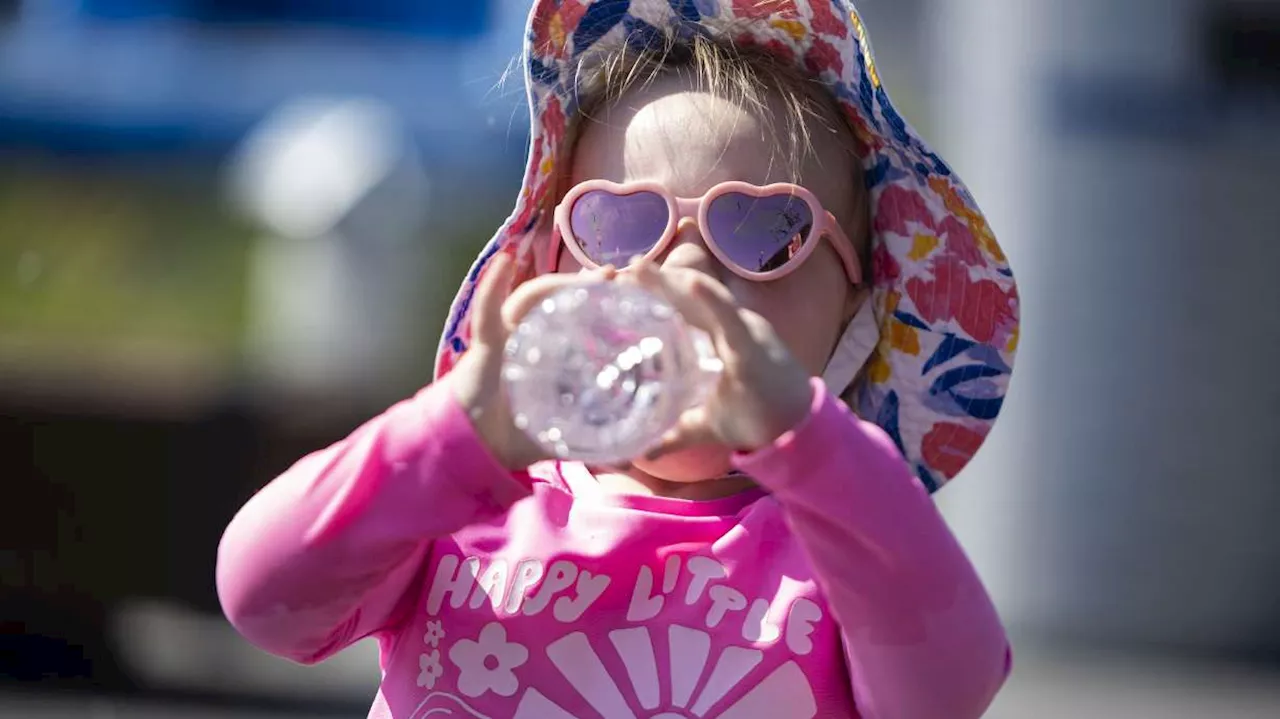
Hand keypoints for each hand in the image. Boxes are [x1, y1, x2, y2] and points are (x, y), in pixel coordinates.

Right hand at [449, 253, 616, 469]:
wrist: (474, 449)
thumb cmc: (512, 437)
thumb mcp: (560, 437)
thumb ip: (593, 445)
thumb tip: (632, 459)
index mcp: (547, 355)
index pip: (576, 320)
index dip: (598, 304)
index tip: (626, 291)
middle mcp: (527, 339)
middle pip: (558, 302)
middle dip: (585, 286)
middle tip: (613, 277)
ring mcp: (506, 338)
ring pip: (531, 299)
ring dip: (557, 283)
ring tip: (585, 274)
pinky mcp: (484, 345)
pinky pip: (487, 311)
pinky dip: (492, 286)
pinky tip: (503, 262)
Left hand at [625, 260, 814, 459]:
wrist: (793, 434)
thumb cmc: (753, 420)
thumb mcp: (702, 425)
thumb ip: (672, 435)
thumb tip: (640, 453)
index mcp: (715, 339)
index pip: (679, 311)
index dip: (650, 297)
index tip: (617, 287)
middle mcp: (727, 329)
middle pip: (686, 299)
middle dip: (654, 284)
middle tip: (618, 272)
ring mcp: (741, 333)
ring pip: (704, 299)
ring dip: (673, 282)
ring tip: (641, 268)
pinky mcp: (752, 347)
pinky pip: (731, 318)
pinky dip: (713, 300)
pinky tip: (693, 283)